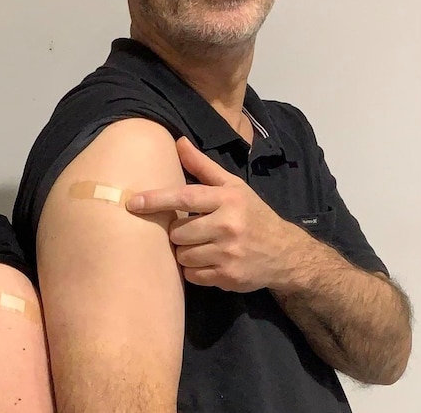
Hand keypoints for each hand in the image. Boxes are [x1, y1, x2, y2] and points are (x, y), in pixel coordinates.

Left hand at [126, 137, 305, 292]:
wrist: (287, 253)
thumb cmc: (252, 214)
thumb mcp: (233, 186)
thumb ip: (203, 166)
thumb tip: (178, 142)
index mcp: (227, 199)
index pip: (184, 197)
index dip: (156, 199)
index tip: (133, 202)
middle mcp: (228, 225)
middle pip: (177, 232)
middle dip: (178, 232)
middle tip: (193, 230)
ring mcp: (229, 254)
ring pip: (182, 255)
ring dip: (185, 252)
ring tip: (202, 246)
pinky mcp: (228, 277)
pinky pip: (192, 275)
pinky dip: (194, 270)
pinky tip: (209, 261)